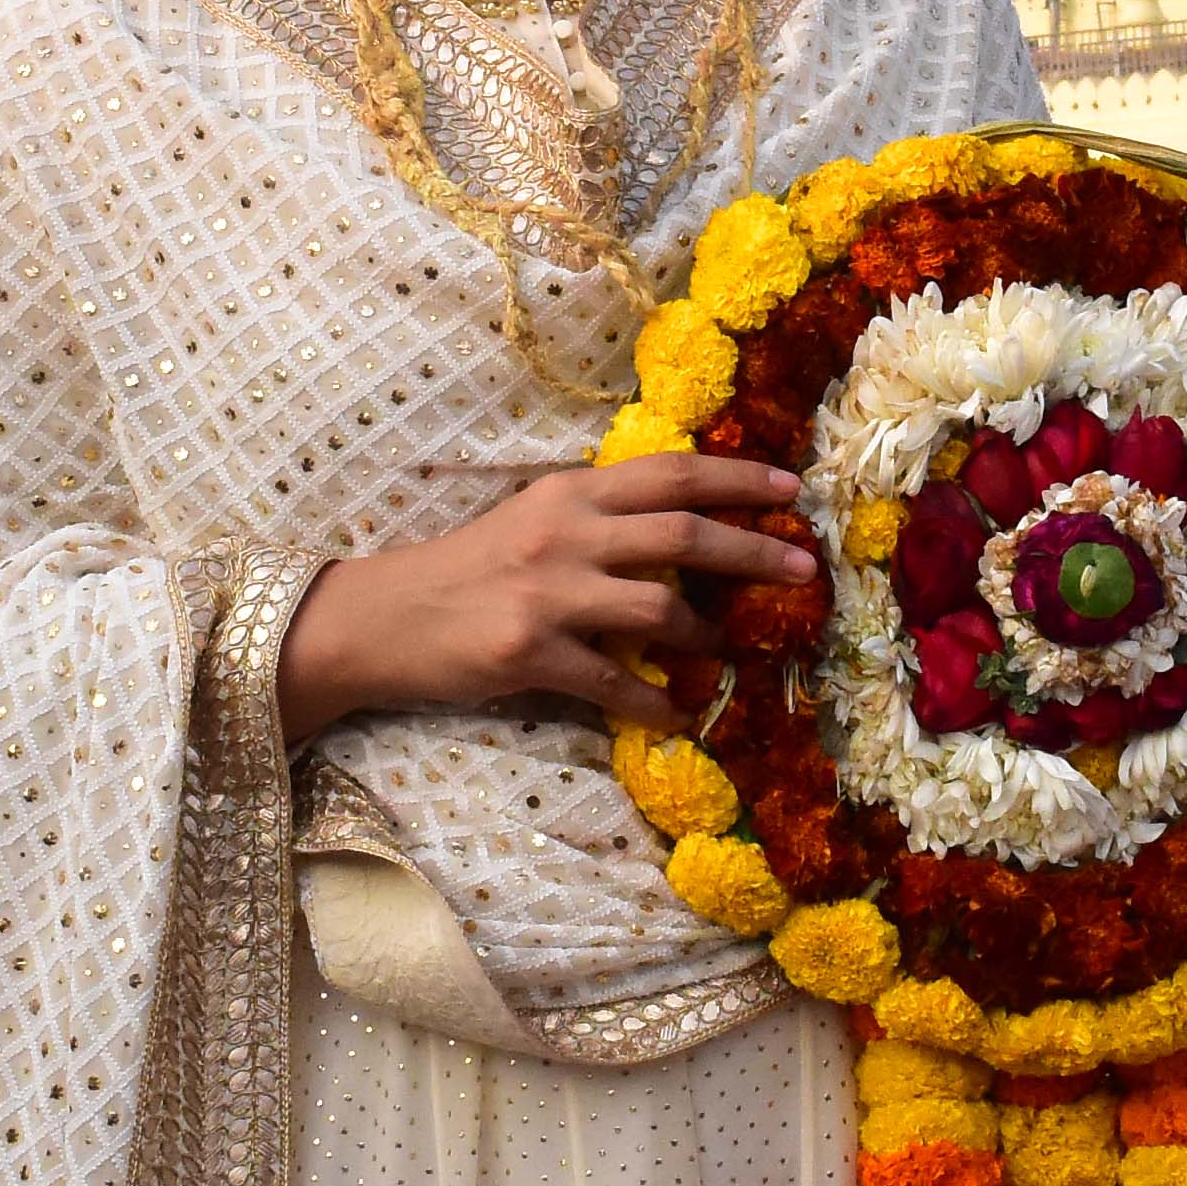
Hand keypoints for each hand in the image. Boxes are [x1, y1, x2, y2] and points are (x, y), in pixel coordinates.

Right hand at [279, 456, 809, 728]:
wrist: (382, 617)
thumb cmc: (464, 570)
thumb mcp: (533, 521)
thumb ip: (599, 520)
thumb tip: (680, 531)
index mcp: (569, 492)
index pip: (671, 473)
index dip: (737, 479)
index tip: (791, 490)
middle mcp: (566, 533)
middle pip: (684, 533)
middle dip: (754, 551)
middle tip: (804, 568)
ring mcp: (549, 594)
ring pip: (659, 606)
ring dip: (705, 633)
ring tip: (726, 649)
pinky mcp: (531, 654)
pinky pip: (615, 680)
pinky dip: (653, 699)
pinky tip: (674, 712)